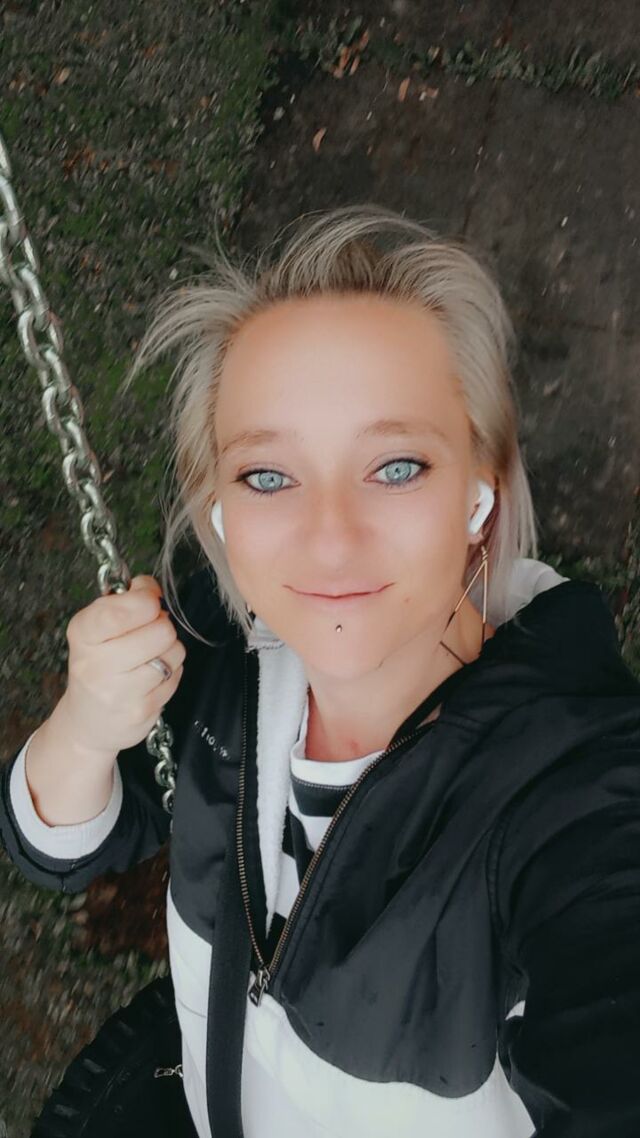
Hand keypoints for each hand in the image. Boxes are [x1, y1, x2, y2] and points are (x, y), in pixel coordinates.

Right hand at [59, 574, 186, 754]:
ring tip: (151, 656)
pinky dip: (172, 672)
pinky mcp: (141, 711)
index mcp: (83, 634)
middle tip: (150, 633)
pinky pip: (176, 676)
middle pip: (160, 630)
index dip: (146, 600)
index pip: (119, 612)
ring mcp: (118, 692)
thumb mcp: (97, 627)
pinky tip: (152, 677)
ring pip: (173, 652)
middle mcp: (95, 664)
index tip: (149, 601)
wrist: (88, 722)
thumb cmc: (99, 664)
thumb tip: (150, 586)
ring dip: (170, 650)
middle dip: (163, 625)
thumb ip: (124, 600)